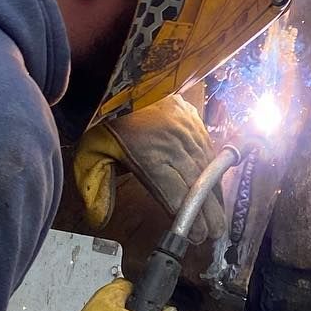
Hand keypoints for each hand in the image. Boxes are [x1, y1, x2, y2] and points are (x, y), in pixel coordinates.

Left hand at [74, 95, 225, 248]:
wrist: (120, 75)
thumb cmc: (104, 118)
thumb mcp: (91, 154)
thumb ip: (96, 188)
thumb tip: (99, 220)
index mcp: (149, 155)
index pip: (174, 192)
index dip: (187, 216)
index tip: (195, 236)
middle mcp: (174, 144)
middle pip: (196, 184)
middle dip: (208, 212)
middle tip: (216, 234)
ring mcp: (187, 130)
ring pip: (206, 168)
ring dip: (214, 194)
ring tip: (219, 217)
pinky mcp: (193, 120)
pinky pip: (208, 150)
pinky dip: (213, 171)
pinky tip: (216, 185)